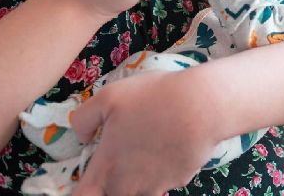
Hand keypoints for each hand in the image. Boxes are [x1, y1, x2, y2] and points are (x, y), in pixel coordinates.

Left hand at [71, 69, 221, 194]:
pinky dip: (164, 165)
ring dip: (140, 173)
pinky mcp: (181, 179)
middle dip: (112, 180)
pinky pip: (165, 177)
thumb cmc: (153, 99)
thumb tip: (83, 136)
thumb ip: (84, 119)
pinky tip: (171, 139)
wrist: (202, 105)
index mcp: (106, 170)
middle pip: (115, 194)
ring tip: (150, 141)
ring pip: (141, 187)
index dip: (81, 191)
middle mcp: (130, 187)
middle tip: (122, 151)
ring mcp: (158, 186)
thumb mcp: (108, 97)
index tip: (89, 176)